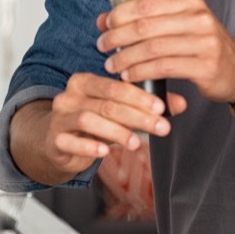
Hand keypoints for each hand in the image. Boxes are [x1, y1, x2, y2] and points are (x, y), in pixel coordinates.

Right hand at [18, 72, 186, 181]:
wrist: (57, 142)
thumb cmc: (92, 123)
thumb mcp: (119, 112)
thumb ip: (147, 106)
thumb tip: (181, 104)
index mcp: (85, 81)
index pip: (115, 85)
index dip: (140, 97)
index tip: (161, 108)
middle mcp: (69, 95)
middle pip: (106, 103)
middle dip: (137, 116)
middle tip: (160, 127)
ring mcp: (59, 117)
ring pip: (88, 120)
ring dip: (116, 131)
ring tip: (136, 143)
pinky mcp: (53, 140)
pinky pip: (69, 141)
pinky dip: (88, 146)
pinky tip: (105, 151)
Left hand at [96, 0, 234, 105]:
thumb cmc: (202, 46)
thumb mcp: (178, 26)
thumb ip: (144, 21)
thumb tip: (104, 19)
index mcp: (190, 3)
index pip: (147, 4)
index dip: (120, 14)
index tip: (104, 27)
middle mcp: (199, 18)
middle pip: (146, 26)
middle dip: (118, 37)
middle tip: (102, 47)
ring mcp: (204, 42)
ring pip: (153, 48)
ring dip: (126, 58)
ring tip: (112, 65)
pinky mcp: (205, 66)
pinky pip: (164, 67)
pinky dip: (141, 72)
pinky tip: (129, 76)